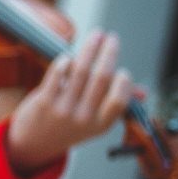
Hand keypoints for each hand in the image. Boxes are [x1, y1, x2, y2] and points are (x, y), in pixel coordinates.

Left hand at [6, 30, 135, 173]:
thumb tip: (143, 92)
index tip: (122, 70)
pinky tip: (69, 56)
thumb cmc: (69, 128)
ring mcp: (62, 109)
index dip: (124, 83)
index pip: (119, 101)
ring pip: (80, 71)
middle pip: (101, 78)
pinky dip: (65, 61)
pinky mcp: (44, 101)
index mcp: (100, 125)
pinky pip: (57, 74)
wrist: (34, 143)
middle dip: (109, 53)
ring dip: (90, 48)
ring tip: (96, 34)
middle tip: (112, 37)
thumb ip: (116, 106)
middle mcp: (83, 118)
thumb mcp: (95, 124)